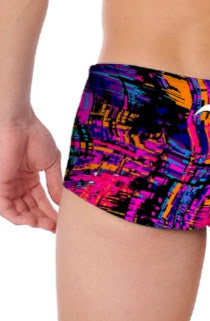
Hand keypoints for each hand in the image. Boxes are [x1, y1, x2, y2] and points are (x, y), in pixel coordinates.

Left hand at [0, 111, 62, 233]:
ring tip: (47, 225)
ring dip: (33, 221)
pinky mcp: (0, 187)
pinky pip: (7, 209)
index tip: (61, 221)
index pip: (40, 200)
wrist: (21, 125)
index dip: (50, 212)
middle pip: (30, 209)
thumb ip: (55, 183)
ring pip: (19, 212)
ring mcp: (9, 187)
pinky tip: (33, 221)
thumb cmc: (36, 137)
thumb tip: (61, 203)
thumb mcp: (51, 163)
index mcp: (30, 178)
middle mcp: (19, 185)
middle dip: (43, 219)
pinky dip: (19, 218)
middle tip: (55, 227)